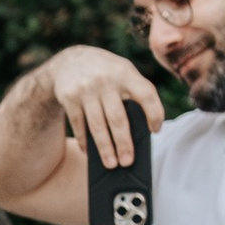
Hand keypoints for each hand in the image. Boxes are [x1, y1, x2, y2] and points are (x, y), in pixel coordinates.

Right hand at [42, 45, 161, 176]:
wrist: (70, 61)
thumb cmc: (106, 73)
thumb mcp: (123, 72)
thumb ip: (135, 92)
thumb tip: (142, 130)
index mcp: (125, 73)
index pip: (146, 94)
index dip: (154, 113)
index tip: (156, 130)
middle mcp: (106, 80)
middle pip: (118, 118)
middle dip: (124, 143)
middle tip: (128, 162)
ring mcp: (86, 89)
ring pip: (97, 125)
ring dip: (105, 148)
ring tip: (111, 164)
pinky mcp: (69, 98)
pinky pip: (78, 125)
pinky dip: (84, 141)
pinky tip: (90, 152)